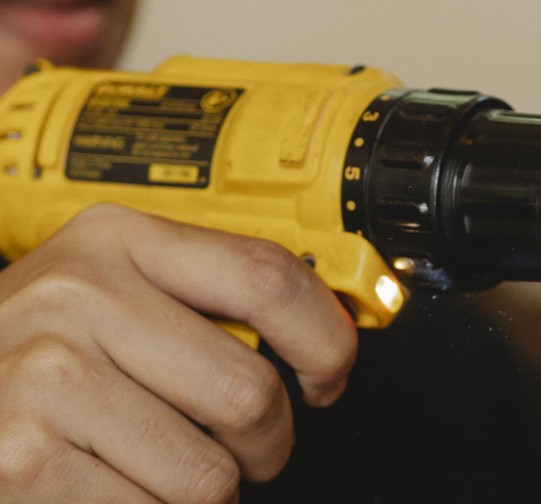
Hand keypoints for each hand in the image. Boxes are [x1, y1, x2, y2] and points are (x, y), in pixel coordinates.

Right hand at [0, 204, 356, 502]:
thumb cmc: (32, 357)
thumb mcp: (107, 293)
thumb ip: (200, 298)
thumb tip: (326, 335)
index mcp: (116, 241)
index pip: (268, 275)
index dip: (326, 337)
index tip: (331, 375)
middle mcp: (77, 296)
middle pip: (250, 390)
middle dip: (268, 444)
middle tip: (245, 451)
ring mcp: (44, 377)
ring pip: (209, 473)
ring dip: (206, 494)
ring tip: (157, 470)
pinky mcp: (24, 460)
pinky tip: (109, 491)